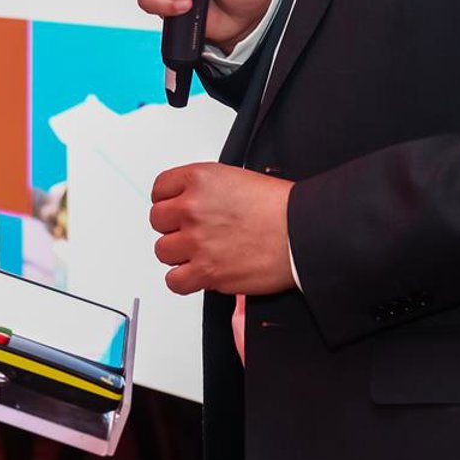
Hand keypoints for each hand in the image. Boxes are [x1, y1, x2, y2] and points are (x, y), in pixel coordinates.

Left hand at [149, 163, 293, 295]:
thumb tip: (192, 201)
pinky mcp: (206, 272)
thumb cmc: (280, 207)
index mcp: (200, 179)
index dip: (168, 199)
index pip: (160, 189)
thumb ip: (207, 190)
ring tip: (199, 252)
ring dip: (178, 253)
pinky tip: (197, 272)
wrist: (301, 231)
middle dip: (174, 226)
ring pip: (162, 251)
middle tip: (193, 230)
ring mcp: (197, 241)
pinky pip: (174, 281)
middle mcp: (192, 209)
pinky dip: (183, 279)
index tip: (175, 207)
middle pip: (157, 220)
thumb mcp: (237, 178)